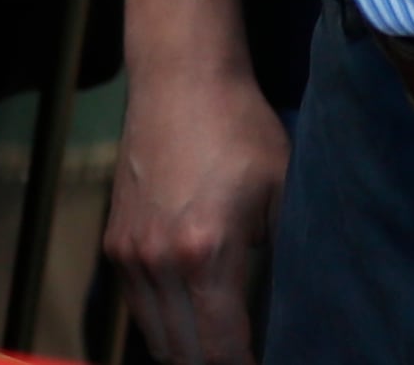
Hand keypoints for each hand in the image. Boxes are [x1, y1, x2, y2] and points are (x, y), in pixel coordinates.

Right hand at [103, 58, 286, 362]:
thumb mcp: (283, 194)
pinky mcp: (114, 240)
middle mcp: (158, 261)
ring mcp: (128, 252)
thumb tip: (298, 316)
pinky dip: (163, 326)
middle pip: (182, 354)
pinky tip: (191, 324)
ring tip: (220, 352)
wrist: (179, 78)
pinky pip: (137, 307)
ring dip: (186, 353)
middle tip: (244, 360)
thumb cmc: (240, 130)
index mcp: (205, 254)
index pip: (220, 350)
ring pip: (154, 336)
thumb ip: (286, 259)